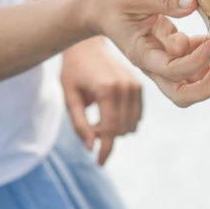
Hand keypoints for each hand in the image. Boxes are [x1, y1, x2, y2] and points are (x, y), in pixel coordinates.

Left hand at [60, 38, 141, 164]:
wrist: (87, 45)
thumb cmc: (74, 71)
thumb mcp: (70, 98)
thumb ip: (79, 124)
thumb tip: (91, 147)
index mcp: (107, 90)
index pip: (110, 130)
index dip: (105, 150)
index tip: (99, 163)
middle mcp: (126, 88)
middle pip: (122, 130)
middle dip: (106, 136)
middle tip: (91, 128)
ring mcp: (135, 86)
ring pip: (132, 125)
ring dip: (116, 130)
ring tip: (99, 118)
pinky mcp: (139, 86)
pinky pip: (137, 116)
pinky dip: (124, 121)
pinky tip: (110, 112)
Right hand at [83, 0, 209, 106]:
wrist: (98, 7)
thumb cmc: (112, 0)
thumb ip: (164, 0)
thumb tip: (192, 4)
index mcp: (142, 55)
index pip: (172, 71)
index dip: (195, 62)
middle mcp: (153, 66)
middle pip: (181, 95)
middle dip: (206, 87)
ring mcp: (162, 64)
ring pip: (189, 86)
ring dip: (207, 74)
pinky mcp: (169, 55)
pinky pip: (191, 68)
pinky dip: (202, 56)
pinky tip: (204, 38)